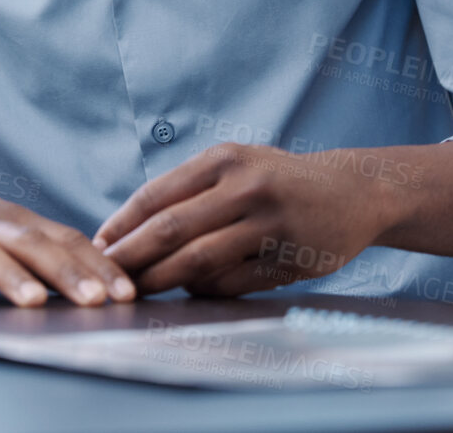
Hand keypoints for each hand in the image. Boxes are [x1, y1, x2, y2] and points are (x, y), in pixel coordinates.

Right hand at [0, 170, 138, 306]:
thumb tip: (99, 273)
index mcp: (9, 220)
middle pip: (30, 245)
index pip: (62, 238)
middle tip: (97, 300)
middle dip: (66, 273)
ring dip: (10, 277)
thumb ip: (38, 247)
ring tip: (35, 300)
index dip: (96, 264)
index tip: (128, 291)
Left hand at [92, 143, 397, 296]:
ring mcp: (269, 225)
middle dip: (132, 256)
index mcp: (224, 160)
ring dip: (162, 279)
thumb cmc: (278, 179)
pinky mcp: (289, 259)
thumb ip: (190, 189)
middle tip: (105, 275)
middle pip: (171, 229)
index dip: (122, 224)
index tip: (98, 244)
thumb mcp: (236, 164)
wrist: (353, 191)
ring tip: (138, 290)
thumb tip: (130, 230)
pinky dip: (205, 290)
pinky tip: (188, 293)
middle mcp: (245, 187)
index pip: (157, 195)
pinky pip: (234, 283)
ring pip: (200, 260)